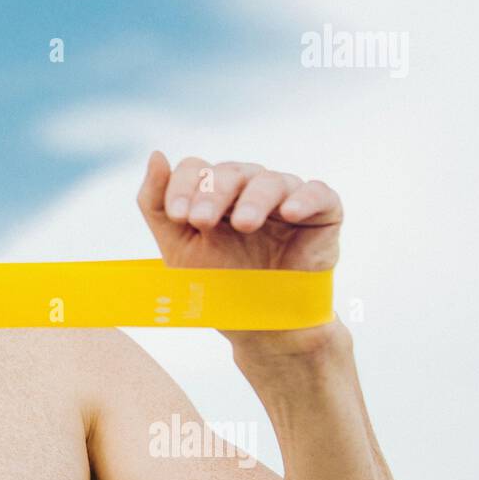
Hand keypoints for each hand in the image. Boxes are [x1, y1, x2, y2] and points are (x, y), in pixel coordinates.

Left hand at [137, 151, 343, 350]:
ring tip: (244, 225)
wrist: (260, 324)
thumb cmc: (218, 283)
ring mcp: (287, 198)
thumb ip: (157, 203)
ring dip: (253, 199)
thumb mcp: (177, 246)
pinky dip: (304, 198)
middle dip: (212, 194)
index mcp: (214, 192)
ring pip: (270, 181)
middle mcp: (249, 188)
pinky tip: (290, 213)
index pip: (196, 169)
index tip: (177, 217)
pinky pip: (318, 193)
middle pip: (230, 172)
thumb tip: (156, 155)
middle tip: (201, 222)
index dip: (182, 187)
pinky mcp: (322, 213)